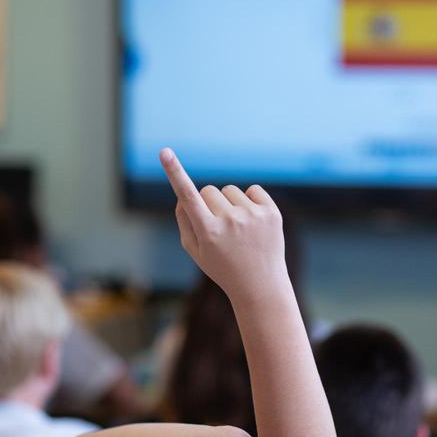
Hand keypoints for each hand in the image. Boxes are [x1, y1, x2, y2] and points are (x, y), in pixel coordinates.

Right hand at [159, 148, 290, 308]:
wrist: (261, 285)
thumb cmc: (222, 268)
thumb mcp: (196, 251)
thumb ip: (185, 221)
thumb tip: (183, 195)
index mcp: (208, 232)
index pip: (187, 196)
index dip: (174, 172)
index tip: (164, 152)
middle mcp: (231, 221)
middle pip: (208, 191)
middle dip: (209, 204)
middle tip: (219, 228)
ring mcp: (253, 216)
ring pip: (230, 190)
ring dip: (230, 204)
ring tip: (239, 230)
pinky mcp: (272, 212)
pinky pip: (253, 190)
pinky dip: (250, 201)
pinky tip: (253, 222)